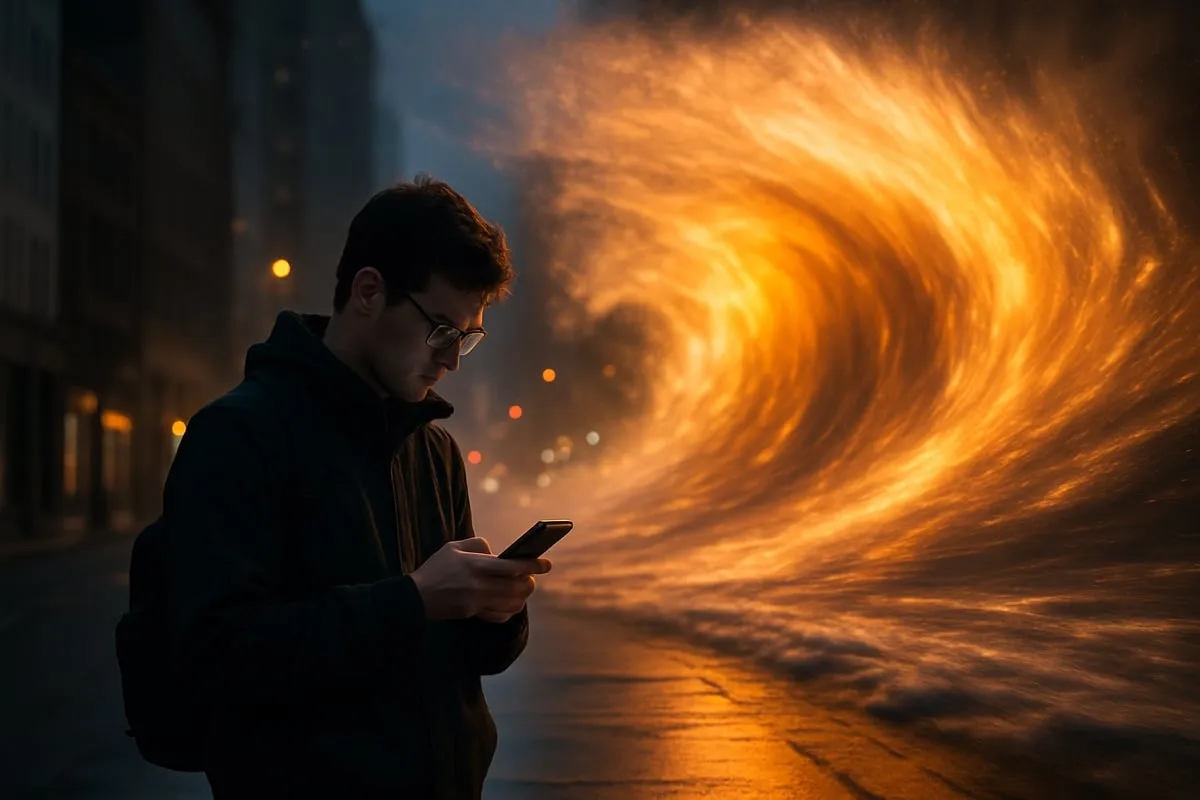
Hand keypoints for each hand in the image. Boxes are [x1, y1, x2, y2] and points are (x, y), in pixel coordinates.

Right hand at [409, 537, 551, 620]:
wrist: (416, 596)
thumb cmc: (436, 568)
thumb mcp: (454, 547)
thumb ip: (478, 544)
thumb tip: (497, 552)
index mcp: (476, 565)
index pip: (512, 566)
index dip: (533, 565)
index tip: (547, 564)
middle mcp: (479, 585)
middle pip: (517, 587)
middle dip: (530, 582)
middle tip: (531, 578)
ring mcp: (477, 602)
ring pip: (513, 604)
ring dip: (522, 597)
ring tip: (522, 589)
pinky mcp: (474, 614)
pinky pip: (501, 616)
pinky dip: (509, 610)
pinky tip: (509, 603)